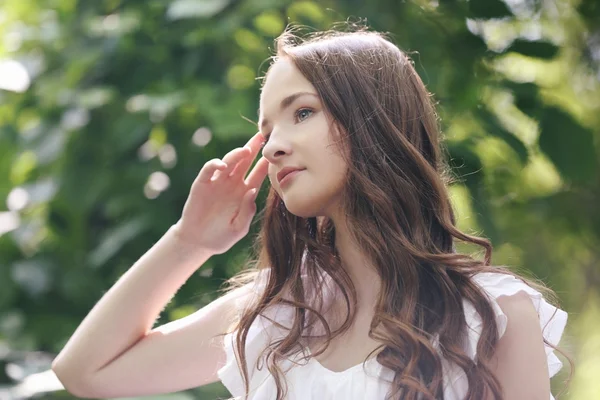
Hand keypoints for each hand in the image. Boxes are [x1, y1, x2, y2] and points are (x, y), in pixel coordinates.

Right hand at [173, 132, 268, 254]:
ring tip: (246, 150)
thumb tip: (252, 191)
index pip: (258, 174)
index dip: (265, 165)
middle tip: (262, 136)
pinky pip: (209, 170)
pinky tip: (222, 165)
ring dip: (237, 154)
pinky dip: (214, 164)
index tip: (275, 154)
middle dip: (253, 148)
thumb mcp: (238, 228)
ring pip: (228, 162)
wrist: (198, 242)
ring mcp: (217, 183)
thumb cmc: (222, 237)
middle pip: (244, 162)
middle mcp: (232, 184)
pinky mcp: (202, 184)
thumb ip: (247, 211)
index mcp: (245, 193)